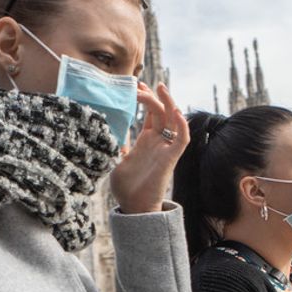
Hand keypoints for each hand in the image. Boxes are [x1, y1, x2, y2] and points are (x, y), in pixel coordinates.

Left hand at [110, 80, 188, 213]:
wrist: (133, 207)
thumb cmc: (126, 187)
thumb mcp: (116, 162)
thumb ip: (116, 148)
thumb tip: (109, 137)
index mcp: (145, 141)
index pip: (151, 114)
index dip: (147, 98)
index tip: (137, 85)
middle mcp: (157, 142)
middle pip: (162, 112)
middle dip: (154, 96)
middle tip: (140, 84)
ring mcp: (165, 148)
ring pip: (174, 120)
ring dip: (169, 102)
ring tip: (160, 87)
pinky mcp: (171, 158)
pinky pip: (182, 139)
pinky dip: (182, 125)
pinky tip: (176, 112)